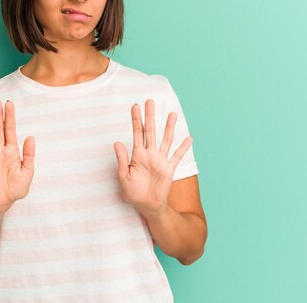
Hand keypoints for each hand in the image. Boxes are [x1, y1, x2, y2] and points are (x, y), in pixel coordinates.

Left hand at [114, 99, 192, 216]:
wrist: (146, 206)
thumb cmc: (133, 193)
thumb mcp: (123, 176)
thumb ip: (121, 159)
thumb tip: (117, 142)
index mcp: (137, 155)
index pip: (137, 133)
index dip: (136, 120)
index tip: (135, 106)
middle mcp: (149, 154)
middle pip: (151, 131)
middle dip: (150, 116)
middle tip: (150, 101)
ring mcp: (160, 160)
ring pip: (166, 140)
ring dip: (169, 127)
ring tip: (172, 114)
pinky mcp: (169, 169)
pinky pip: (177, 157)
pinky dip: (183, 148)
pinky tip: (189, 138)